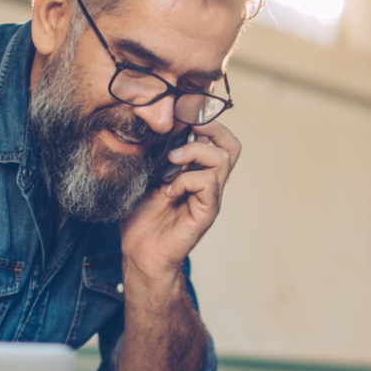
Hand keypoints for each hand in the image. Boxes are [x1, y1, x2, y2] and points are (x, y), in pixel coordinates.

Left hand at [120, 121, 240, 283]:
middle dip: (211, 129)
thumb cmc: (140, 217)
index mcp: (196, 171)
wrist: (139, 252)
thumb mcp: (144, 176)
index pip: (218, 139)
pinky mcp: (205, 213)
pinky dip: (186, 180)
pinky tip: (168, 191)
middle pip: (231, 146)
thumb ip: (154, 154)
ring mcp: (209, 198)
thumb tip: (157, 126)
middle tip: (186, 131)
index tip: (180, 118)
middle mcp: (208, 183)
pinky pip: (208, 184)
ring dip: (194, 153)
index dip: (205, 122)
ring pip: (222, 160)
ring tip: (170, 162)